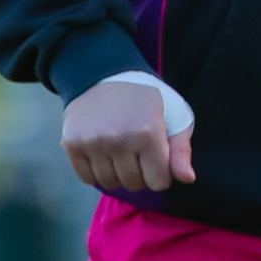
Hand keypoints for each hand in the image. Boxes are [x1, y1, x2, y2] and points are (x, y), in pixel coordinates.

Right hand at [61, 80, 195, 191]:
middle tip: (138, 149)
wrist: (103, 75)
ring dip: (118, 173)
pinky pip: (88, 179)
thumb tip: (188, 179)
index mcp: (148, 132)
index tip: (158, 157)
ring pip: (110, 184)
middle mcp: (119, 139)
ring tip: (121, 149)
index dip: (161, 173)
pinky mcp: (72, 144)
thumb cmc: (145, 100)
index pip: (159, 182)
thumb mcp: (174, 114)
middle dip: (140, 173)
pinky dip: (97, 171)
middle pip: (134, 185)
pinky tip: (103, 151)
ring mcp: (93, 143)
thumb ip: (181, 149)